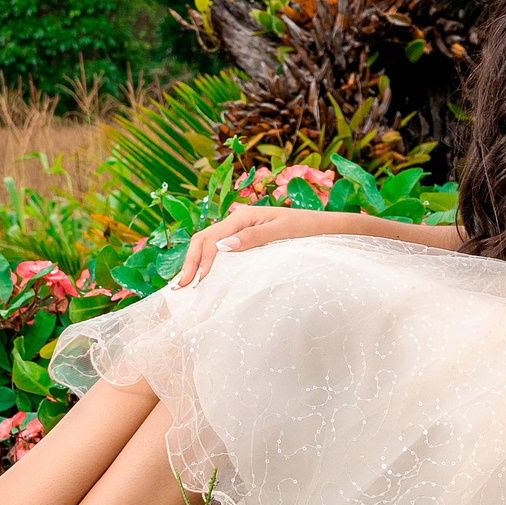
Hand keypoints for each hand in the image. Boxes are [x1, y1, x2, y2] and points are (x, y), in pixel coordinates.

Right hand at [170, 205, 366, 288]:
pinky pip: (222, 248)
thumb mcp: (282, 233)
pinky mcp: (248, 237)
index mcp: (243, 216)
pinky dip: (209, 261)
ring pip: (210, 244)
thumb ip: (252, 238)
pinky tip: (206, 276)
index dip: (196, 261)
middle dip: (190, 262)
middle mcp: (238, 220)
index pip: (209, 238)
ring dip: (196, 262)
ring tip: (186, 284)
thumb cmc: (308, 230)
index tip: (191, 283)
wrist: (327, 227)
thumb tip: (222, 248)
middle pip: (204, 240)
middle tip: (179, 287)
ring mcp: (242, 228)